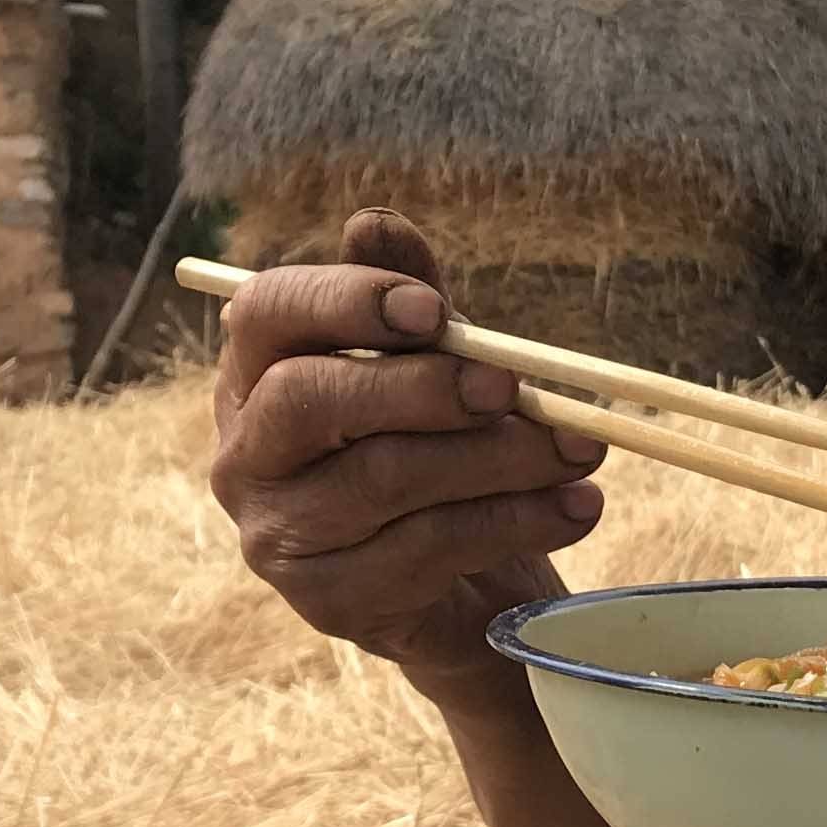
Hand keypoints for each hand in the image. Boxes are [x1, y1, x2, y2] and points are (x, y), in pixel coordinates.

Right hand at [207, 208, 609, 694]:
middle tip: (514, 387)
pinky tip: (576, 507)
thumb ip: (411, 301)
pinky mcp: (327, 603)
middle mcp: (245, 456)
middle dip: (424, 386)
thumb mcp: (435, 366)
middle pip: (308, 400)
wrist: (463, 593)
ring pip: (383, 478)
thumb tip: (373, 222)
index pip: (265, 313)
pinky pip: (427, 550)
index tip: (435, 309)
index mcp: (256, 375)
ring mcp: (277, 537)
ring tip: (582, 450)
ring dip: (500, 459)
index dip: (346, 300)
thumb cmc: (439, 454)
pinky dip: (516, 522)